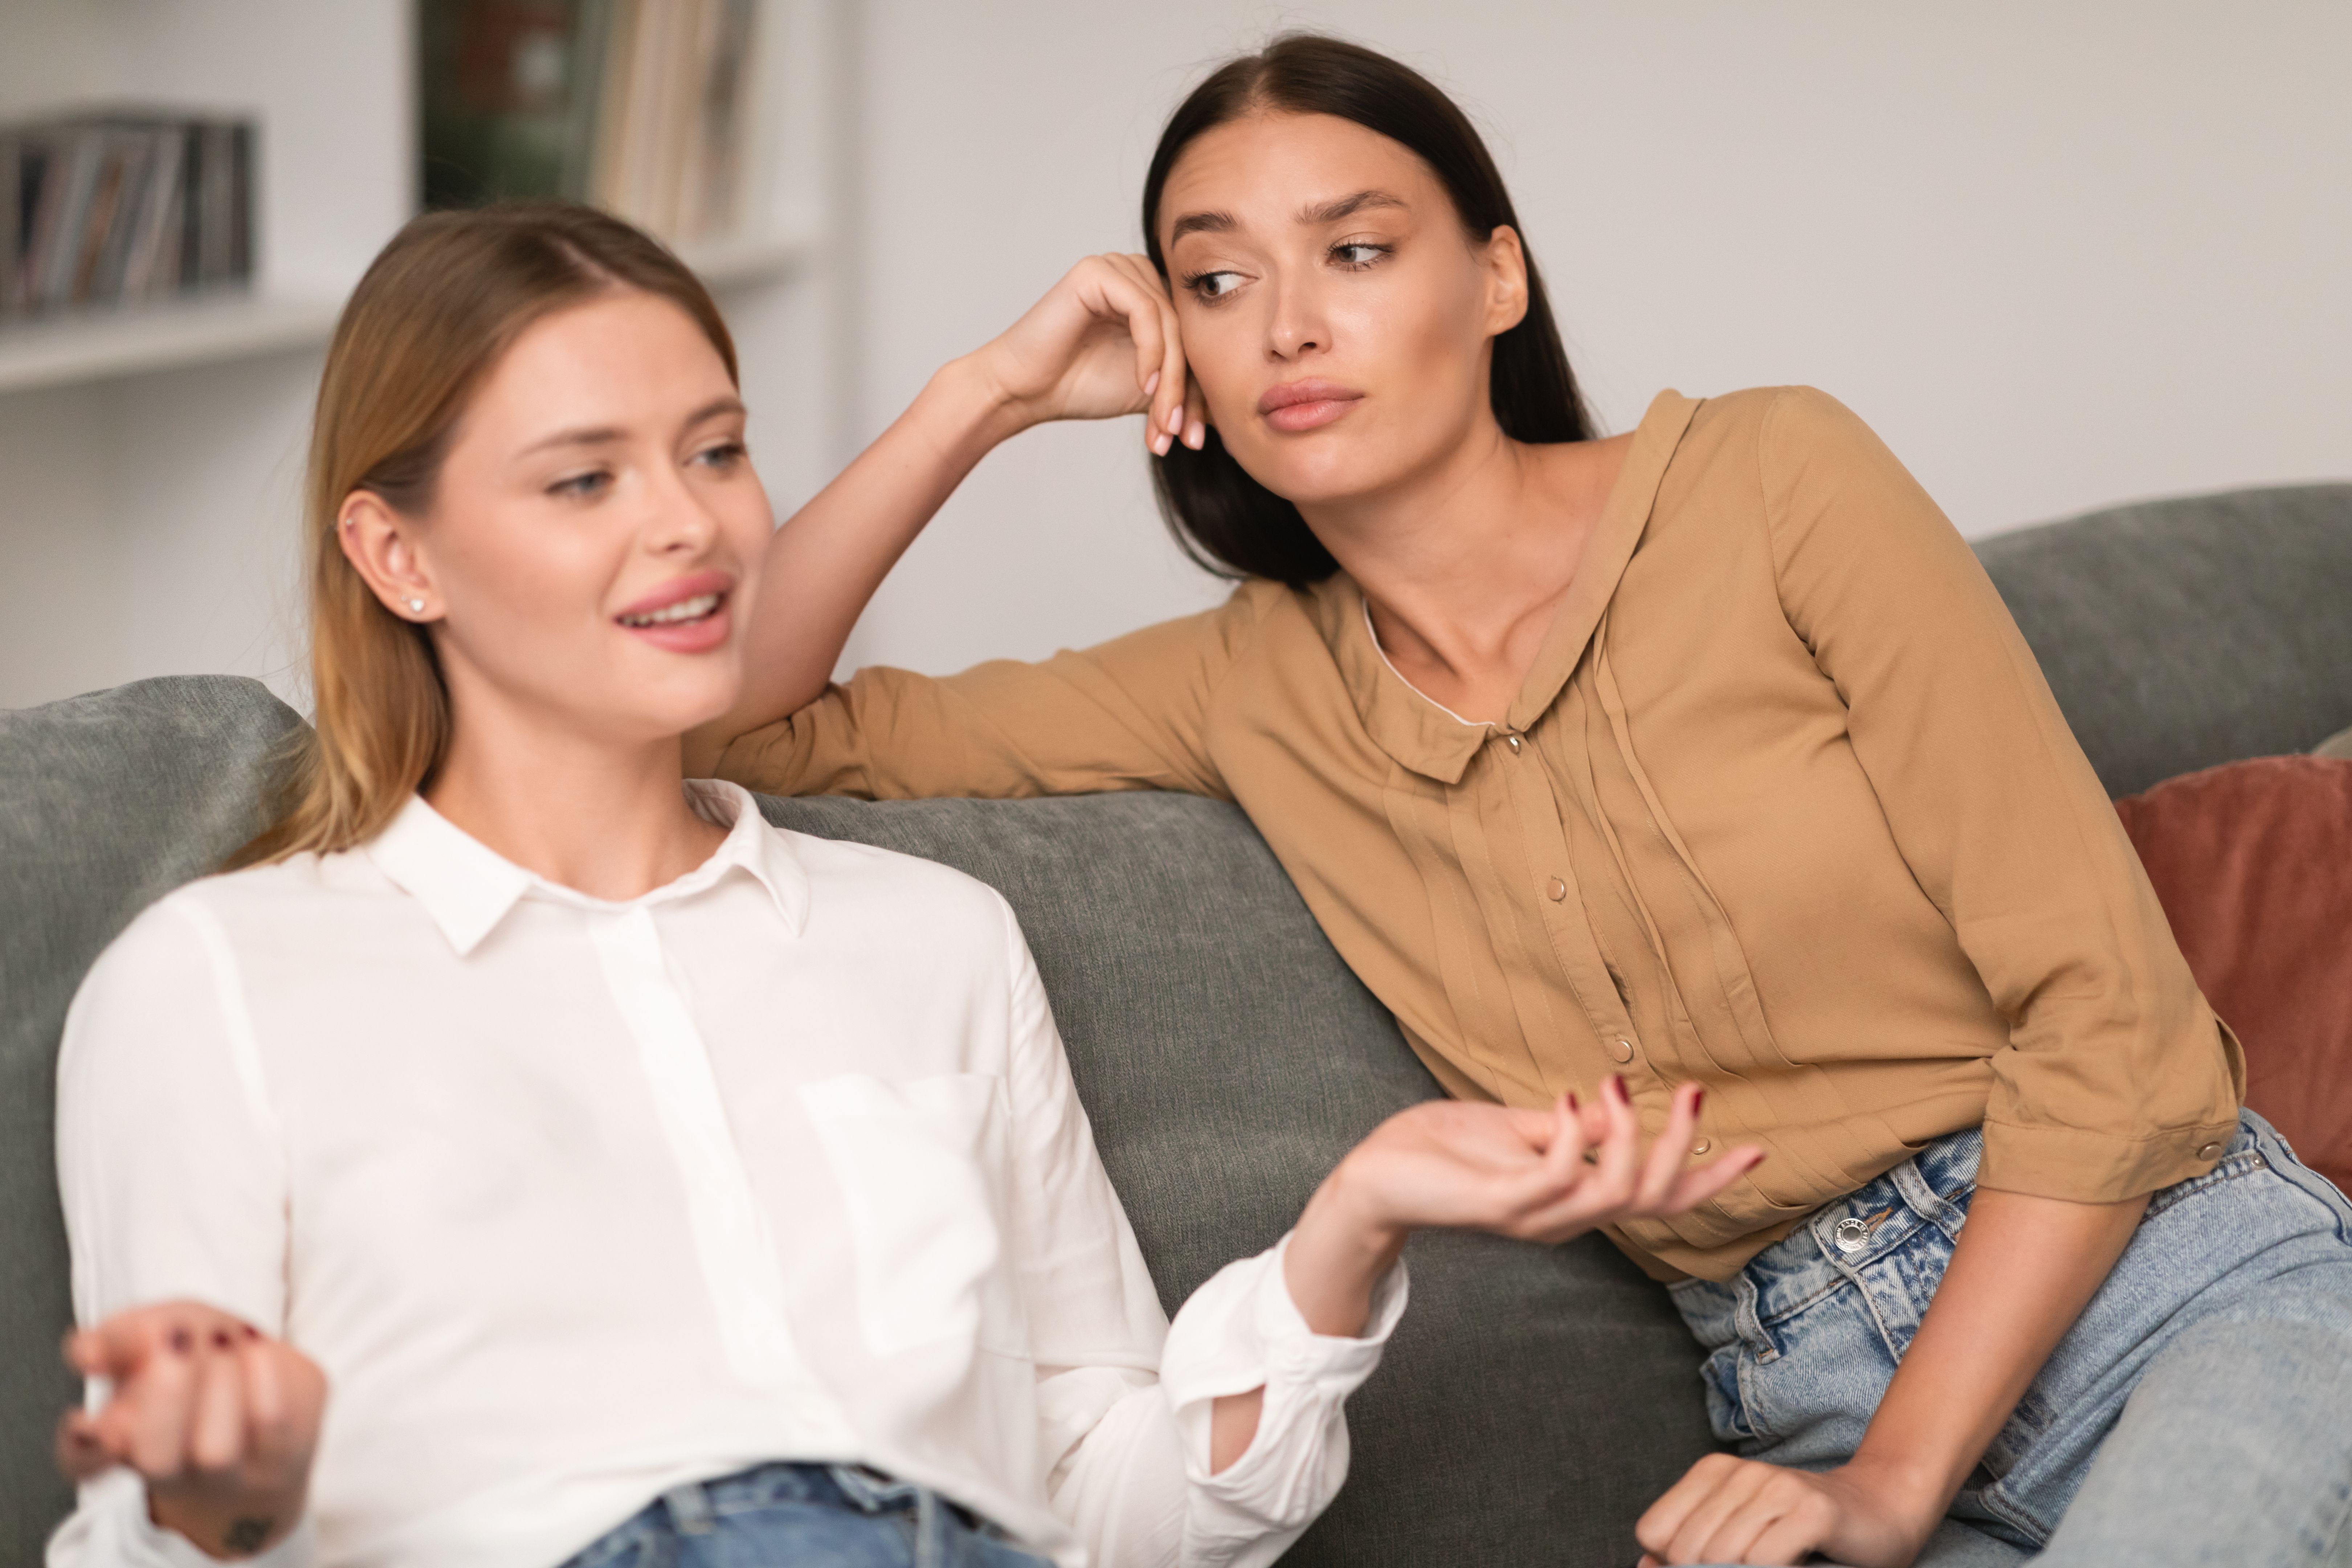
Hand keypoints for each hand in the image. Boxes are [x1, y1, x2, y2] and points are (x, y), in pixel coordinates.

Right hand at [57, 1300, 324, 1560]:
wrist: (271, 1418)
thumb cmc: (202, 1364)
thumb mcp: (159, 1335)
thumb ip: (120, 1337)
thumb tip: (89, 1352)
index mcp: (126, 1446)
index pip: (86, 1457)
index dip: (89, 1431)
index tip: (101, 1368)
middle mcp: (176, 1473)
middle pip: (156, 1461)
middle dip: (164, 1397)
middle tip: (176, 1337)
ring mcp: (234, 1474)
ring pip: (214, 1453)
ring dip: (215, 1386)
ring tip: (222, 1336)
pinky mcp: (289, 1451)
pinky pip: (278, 1433)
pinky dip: (267, 1386)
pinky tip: (260, 1350)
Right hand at [964, 253, 1207, 452]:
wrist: (1025, 392)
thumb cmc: (1079, 386)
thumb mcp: (1149, 390)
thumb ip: (1185, 385)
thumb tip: (1234, 408)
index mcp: (1153, 296)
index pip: (1195, 341)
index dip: (1199, 392)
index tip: (1196, 440)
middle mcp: (1139, 274)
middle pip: (1187, 333)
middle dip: (1187, 392)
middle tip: (1183, 438)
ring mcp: (1118, 268)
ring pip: (1171, 326)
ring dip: (1170, 381)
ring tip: (1163, 423)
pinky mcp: (1098, 271)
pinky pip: (1145, 312)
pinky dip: (1151, 353)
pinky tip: (1143, 386)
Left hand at [1334, 1075, 1760, 1250]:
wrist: (1376, 1176)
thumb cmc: (1442, 1151)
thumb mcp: (1519, 1132)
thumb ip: (1567, 1130)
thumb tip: (1613, 1108)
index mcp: (1572, 1200)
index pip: (1656, 1197)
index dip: (1708, 1178)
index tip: (1756, 1148)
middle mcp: (1562, 1218)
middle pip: (1650, 1199)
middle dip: (1683, 1147)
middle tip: (1696, 1090)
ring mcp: (1533, 1216)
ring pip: (1613, 1194)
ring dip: (1629, 1137)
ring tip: (1622, 1086)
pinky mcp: (1499, 1205)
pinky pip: (1555, 1180)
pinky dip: (1574, 1138)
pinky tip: (1573, 1098)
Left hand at [1635, 1452, 1943, 1566]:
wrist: (1879, 1512)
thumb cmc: (1800, 1533)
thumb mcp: (1735, 1534)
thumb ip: (1685, 1548)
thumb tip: (1644, 1566)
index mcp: (1712, 1472)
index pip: (1655, 1532)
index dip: (1673, 1562)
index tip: (1709, 1565)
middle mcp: (1741, 1472)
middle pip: (1687, 1551)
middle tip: (1750, 1567)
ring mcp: (1777, 1487)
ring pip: (1725, 1558)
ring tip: (1773, 1563)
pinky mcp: (1812, 1510)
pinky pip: (1765, 1561)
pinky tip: (1796, 1560)